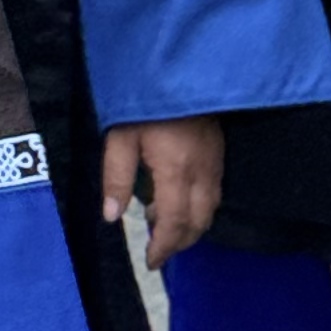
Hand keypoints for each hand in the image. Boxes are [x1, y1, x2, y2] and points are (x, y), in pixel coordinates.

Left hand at [103, 115, 224, 266]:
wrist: (178, 68)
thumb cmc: (143, 101)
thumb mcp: (120, 136)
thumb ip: (116, 177)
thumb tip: (112, 218)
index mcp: (176, 171)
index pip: (174, 223)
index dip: (164, 247)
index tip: (151, 262)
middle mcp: (202, 174)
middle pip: (198, 223)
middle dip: (179, 242)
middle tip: (157, 248)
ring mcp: (215, 164)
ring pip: (210, 211)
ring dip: (190, 227)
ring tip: (163, 226)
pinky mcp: (219, 154)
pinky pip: (215, 194)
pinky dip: (200, 209)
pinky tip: (178, 202)